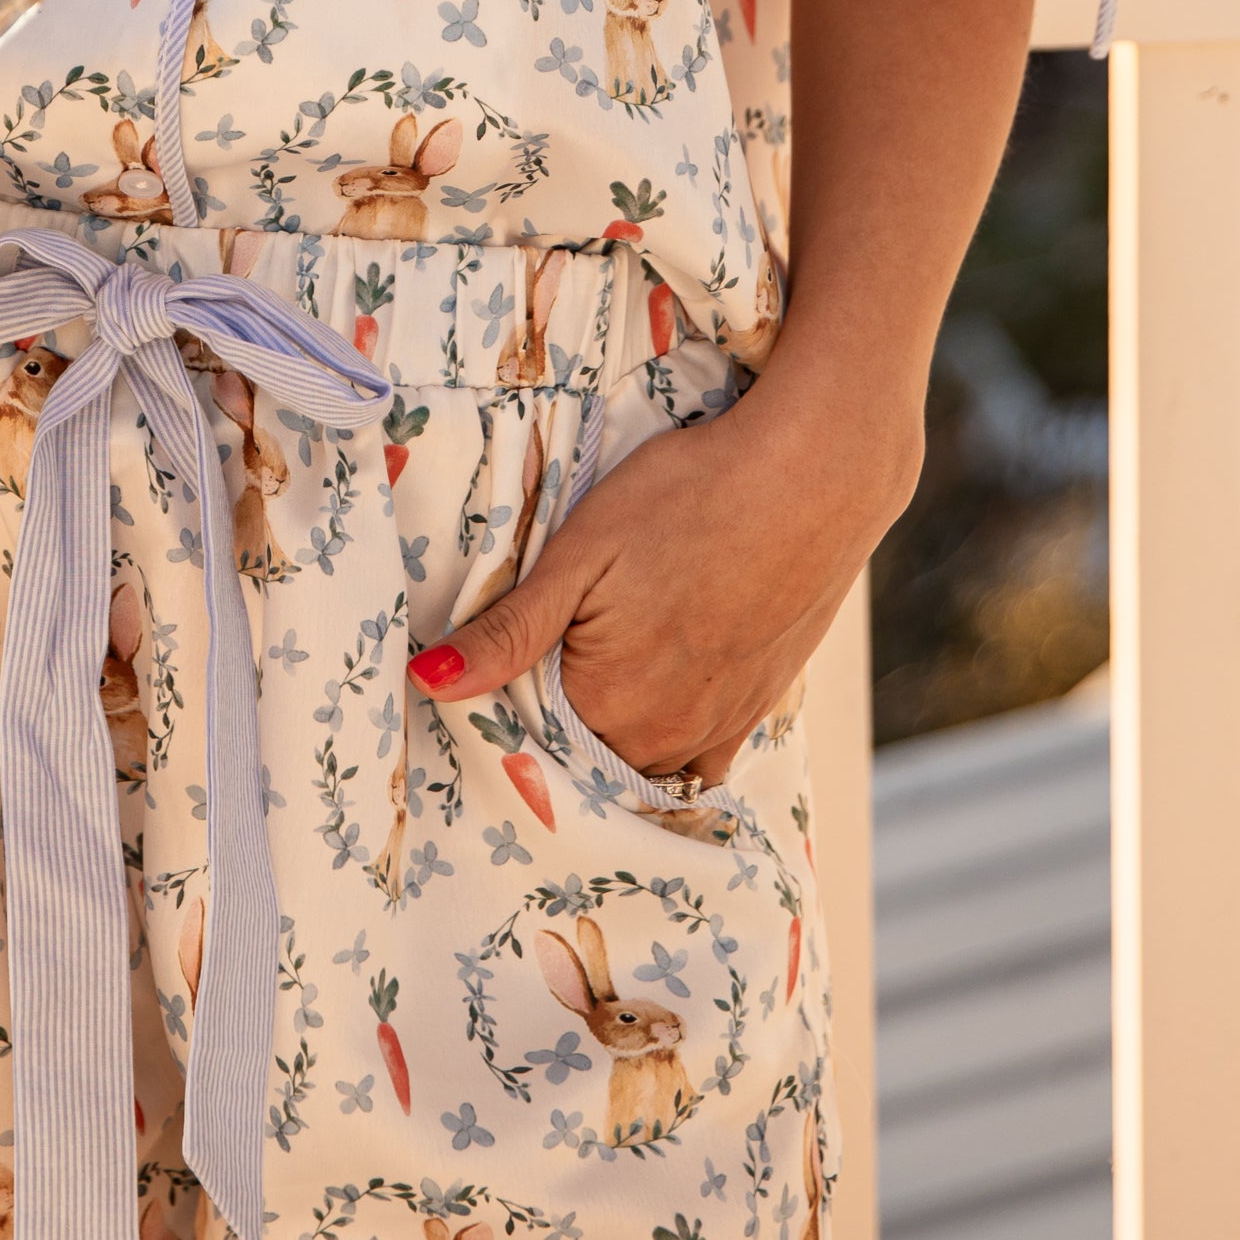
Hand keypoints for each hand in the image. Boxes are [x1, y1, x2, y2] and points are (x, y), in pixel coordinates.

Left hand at [409, 368, 908, 783]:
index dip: (502, 704)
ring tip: (597, 675)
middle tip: (539, 663)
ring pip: (641, 761)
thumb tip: (426, 682)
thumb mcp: (580, 552)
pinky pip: (702, 759)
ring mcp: (717, 727)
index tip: (490, 668)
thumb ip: (508, 632)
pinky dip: (672, 745)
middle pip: (584, 756)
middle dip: (553, 728)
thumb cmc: (687, 498)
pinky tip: (657, 702)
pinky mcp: (759, 707)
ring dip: (612, 738)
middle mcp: (663, 735)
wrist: (814, 478)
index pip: (526, 737)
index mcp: (606, 703)